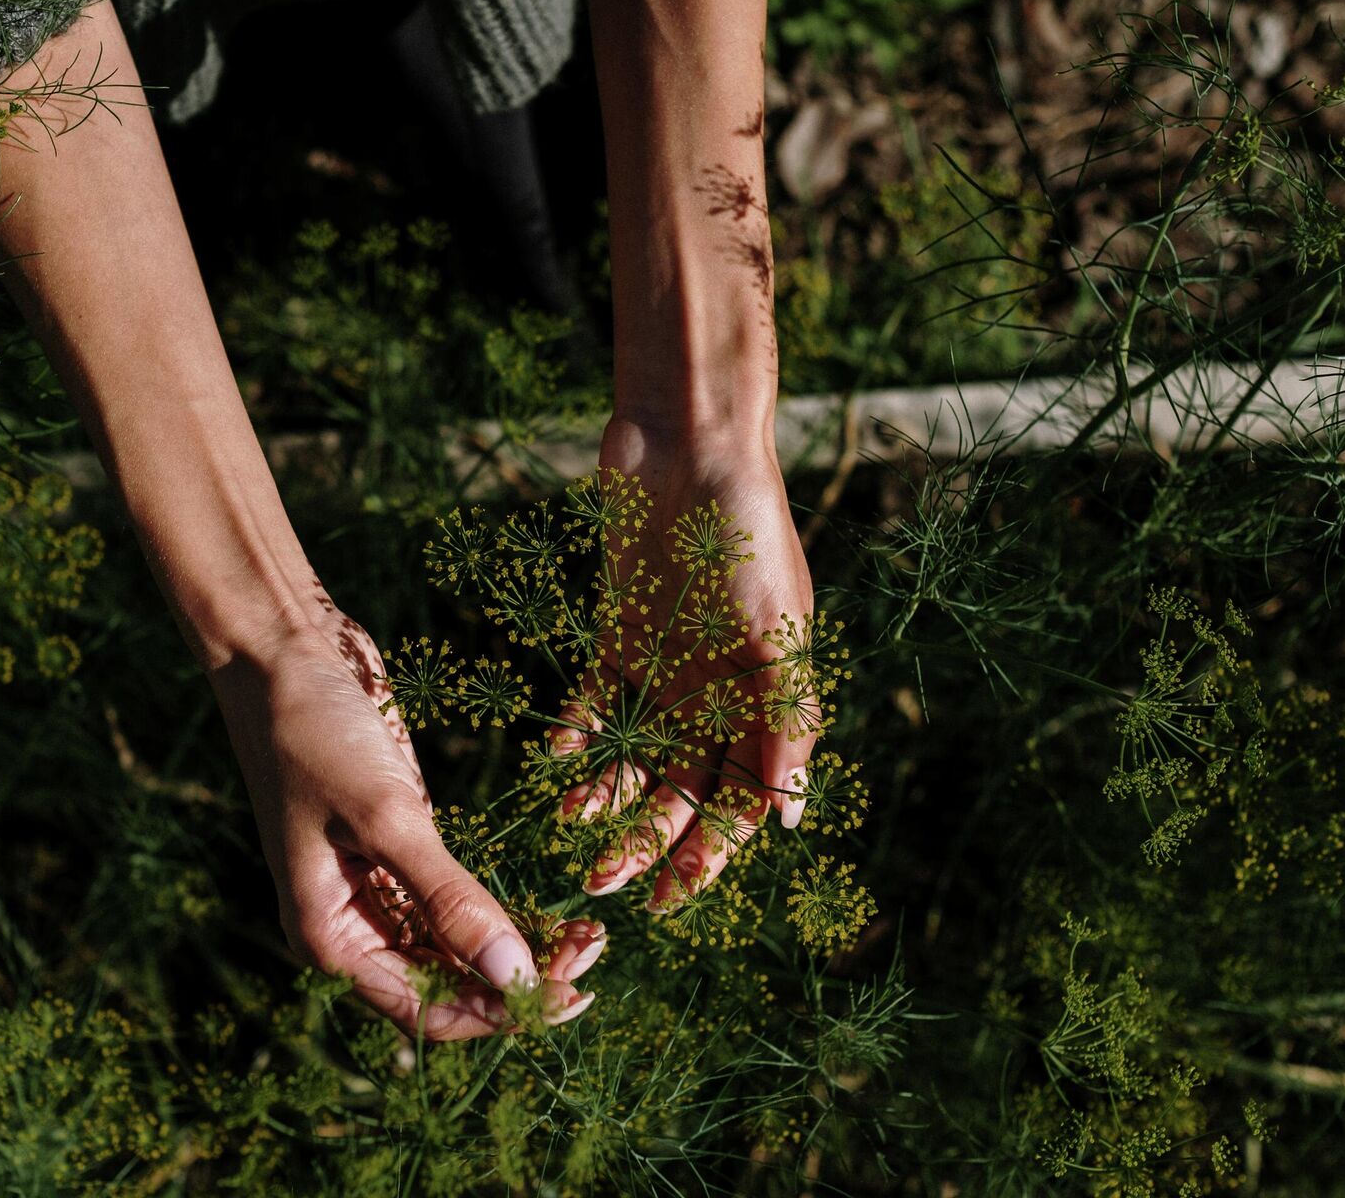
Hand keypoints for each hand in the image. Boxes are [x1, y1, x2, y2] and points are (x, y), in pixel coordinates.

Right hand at [211, 586, 599, 1039]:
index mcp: (329, 939)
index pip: (427, 1009)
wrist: (279, 651)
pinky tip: (548, 906)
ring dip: (516, 946)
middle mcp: (351, 926)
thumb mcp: (387, 818)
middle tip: (592, 950)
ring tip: (585, 932)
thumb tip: (514, 977)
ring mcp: (373, 886)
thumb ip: (450, 900)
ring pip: (454, 946)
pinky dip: (497, 909)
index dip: (499, 1012)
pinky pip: (451, 901)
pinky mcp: (396, 846)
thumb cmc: (313, 733)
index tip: (570, 994)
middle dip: (516, 978)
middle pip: (445, 984)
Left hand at [556, 416, 820, 910]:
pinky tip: (555, 772)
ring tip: (575, 835)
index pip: (742, 800)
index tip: (674, 898)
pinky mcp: (618, 639)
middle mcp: (718, 696)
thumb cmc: (749, 533)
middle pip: (685, 792)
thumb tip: (789, 820)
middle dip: (651, 843)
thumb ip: (785, 722)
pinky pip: (593, 707)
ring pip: (637, 760)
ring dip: (610, 803)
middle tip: (605, 884)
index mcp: (767, 700)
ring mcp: (666, 670)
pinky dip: (575, 741)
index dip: (712, 853)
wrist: (690, 446)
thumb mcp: (776, 631)